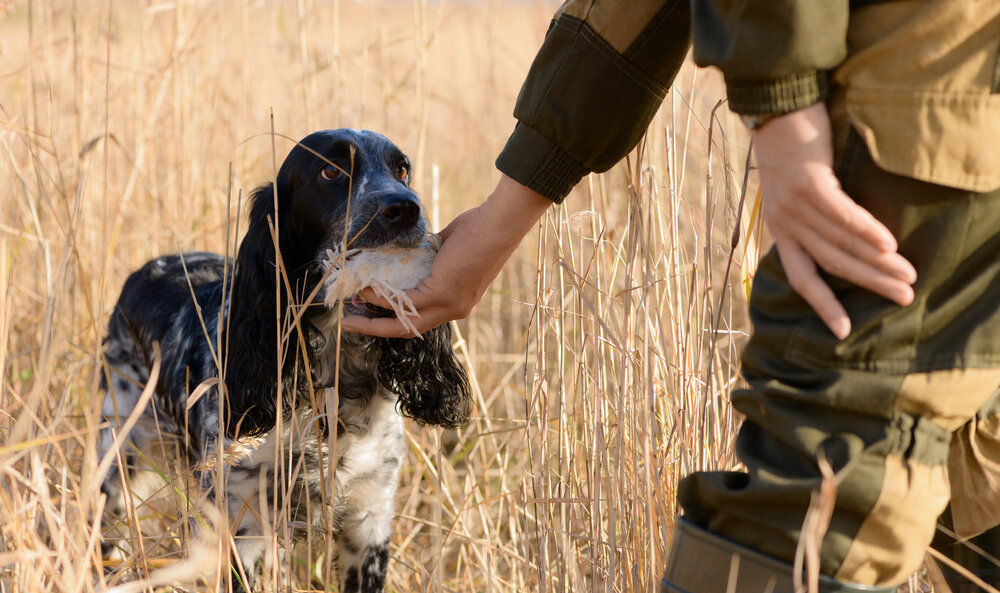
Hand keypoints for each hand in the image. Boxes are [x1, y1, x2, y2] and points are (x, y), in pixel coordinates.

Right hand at [340, 175, 551, 336]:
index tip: (369, 314)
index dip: (392, 319)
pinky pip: (405, 302)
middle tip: (349, 324)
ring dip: (374, 319)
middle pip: (408, 330)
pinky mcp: (441, 293)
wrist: (498, 225)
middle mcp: (453, 310)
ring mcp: (448, 305)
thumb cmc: (479, 229)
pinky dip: (384, 298)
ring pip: (404, 322)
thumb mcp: (447, 249)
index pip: (420, 319)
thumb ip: (428, 259)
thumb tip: (406, 254)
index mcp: (456, 302)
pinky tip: (368, 290)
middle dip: (376, 329)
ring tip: (351, 309)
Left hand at [753, 102, 916, 338]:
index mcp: (780, 230)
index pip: (802, 277)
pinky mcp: (809, 184)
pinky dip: (867, 231)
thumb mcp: (794, 191)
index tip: (844, 331)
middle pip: (831, 264)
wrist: (775, 111)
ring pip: (840, 243)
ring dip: (877, 262)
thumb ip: (813, 218)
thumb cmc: (790, 151)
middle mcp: (785, 224)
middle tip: (903, 298)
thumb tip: (847, 241)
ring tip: (907, 275)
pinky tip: (889, 245)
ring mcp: (795, 205)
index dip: (823, 305)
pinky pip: (842, 214)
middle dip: (869, 284)